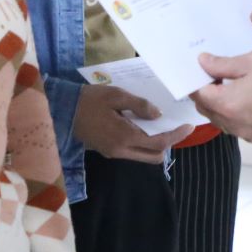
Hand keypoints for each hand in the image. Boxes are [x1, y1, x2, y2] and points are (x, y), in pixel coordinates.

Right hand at [73, 84, 193, 162]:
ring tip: (159, 125)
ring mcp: (114, 153)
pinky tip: (143, 127)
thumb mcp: (117, 95)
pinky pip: (134, 152)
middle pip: (154, 156)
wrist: (64, 110)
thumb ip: (140, 105)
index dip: (176, 135)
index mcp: (125, 136)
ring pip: (144, 156)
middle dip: (168, 143)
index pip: (158, 142)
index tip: (188, 126)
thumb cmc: (90, 99)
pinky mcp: (109, 151)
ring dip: (155, 145)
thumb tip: (159, 115)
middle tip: (174, 126)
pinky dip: (144, 143)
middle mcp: (121, 150)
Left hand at [191, 50, 251, 142]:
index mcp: (227, 103)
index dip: (197, 80)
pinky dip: (235, 115)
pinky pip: (236, 127)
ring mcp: (245, 133)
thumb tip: (203, 62)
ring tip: (234, 86)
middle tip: (217, 75)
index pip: (198, 94)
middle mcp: (233, 123)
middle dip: (207, 93)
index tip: (202, 70)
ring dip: (220, 105)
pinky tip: (248, 100)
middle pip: (206, 109)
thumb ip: (222, 64)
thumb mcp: (250, 61)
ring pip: (220, 120)